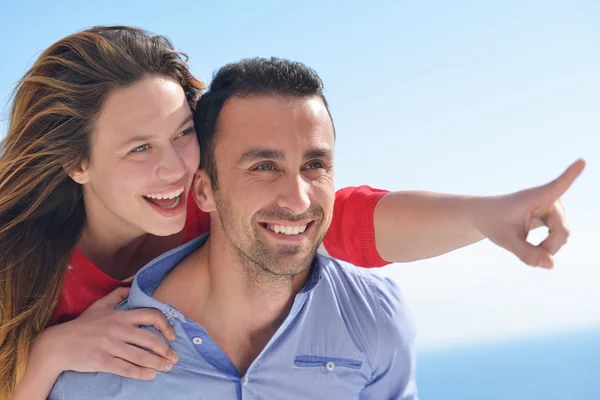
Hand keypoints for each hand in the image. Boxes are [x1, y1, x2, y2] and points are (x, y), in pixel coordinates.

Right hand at [39, 287, 178, 379]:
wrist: (58, 344)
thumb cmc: (81, 325)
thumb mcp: (99, 305)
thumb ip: (118, 294)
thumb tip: (133, 285)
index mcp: (120, 315)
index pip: (150, 315)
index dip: (165, 325)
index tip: (171, 335)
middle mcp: (118, 329)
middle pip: (150, 339)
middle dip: (165, 350)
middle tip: (174, 358)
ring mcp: (110, 346)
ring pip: (140, 355)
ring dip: (158, 363)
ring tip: (168, 368)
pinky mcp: (102, 361)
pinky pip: (125, 368)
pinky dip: (140, 373)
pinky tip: (150, 376)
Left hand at [473, 159, 584, 267]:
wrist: (484, 216)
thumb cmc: (493, 222)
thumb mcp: (505, 240)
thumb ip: (526, 254)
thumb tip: (551, 265)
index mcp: (537, 196)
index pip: (558, 185)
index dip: (572, 174)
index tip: (582, 160)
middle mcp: (550, 199)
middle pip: (562, 231)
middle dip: (548, 247)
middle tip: (530, 257)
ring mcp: (553, 208)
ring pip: (562, 236)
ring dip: (546, 248)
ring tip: (526, 248)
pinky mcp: (553, 216)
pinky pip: (558, 238)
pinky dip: (546, 247)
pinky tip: (533, 247)